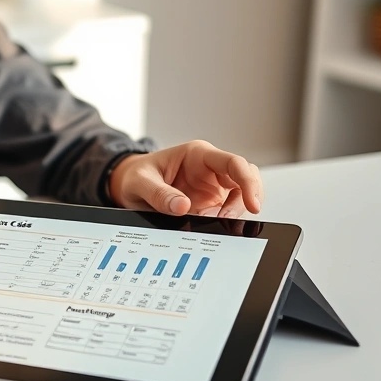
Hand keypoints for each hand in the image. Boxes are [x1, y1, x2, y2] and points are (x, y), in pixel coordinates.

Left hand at [108, 140, 264, 217]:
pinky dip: (221, 221)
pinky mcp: (209, 203)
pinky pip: (226, 211)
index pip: (233, 163)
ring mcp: (212, 187)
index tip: (253, 204)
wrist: (128, 185)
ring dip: (231, 213)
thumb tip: (182, 207)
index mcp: (198, 155)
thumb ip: (159, 194)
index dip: (248, 181)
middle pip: (246, 179)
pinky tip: (204, 225)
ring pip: (241, 196)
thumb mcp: (140, 182)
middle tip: (225, 219)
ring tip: (206, 222)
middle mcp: (210, 169)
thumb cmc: (135, 175)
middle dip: (244, 201)